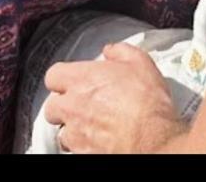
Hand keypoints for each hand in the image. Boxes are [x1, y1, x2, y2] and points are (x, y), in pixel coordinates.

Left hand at [43, 42, 184, 153]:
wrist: (153, 142)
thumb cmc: (146, 103)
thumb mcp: (140, 63)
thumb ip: (120, 51)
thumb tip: (111, 51)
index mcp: (81, 79)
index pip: (53, 75)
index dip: (63, 78)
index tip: (75, 80)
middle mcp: (72, 106)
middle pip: (52, 106)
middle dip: (64, 106)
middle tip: (83, 105)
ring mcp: (75, 134)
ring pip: (62, 132)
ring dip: (73, 128)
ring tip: (93, 126)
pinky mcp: (82, 154)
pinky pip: (74, 150)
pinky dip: (83, 146)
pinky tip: (99, 140)